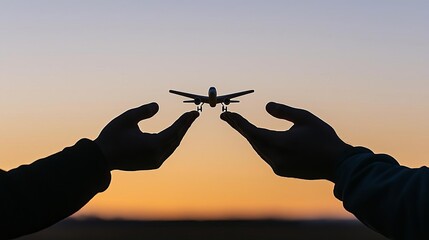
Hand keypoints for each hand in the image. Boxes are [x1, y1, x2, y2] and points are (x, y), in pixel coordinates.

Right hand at [95, 103, 198, 170]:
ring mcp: (155, 162)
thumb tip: (157, 106)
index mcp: (153, 145)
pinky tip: (175, 132)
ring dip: (179, 133)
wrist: (101, 158)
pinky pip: (167, 150)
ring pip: (172, 145)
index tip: (194, 112)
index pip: (174, 131)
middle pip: (176, 138)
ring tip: (186, 121)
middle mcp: (157, 156)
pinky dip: (172, 140)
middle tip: (194, 114)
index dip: (185, 121)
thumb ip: (143, 111)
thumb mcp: (127, 119)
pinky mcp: (152, 164)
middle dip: (185, 126)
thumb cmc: (112, 137)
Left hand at [220, 102, 351, 180]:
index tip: (226, 115)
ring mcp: (278, 166)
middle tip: (228, 117)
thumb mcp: (305, 118)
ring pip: (259, 148)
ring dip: (251, 137)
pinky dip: (262, 145)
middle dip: (241, 128)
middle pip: (253, 140)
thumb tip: (267, 106)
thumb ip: (284, 111)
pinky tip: (259, 138)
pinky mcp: (282, 171)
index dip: (238, 122)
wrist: (338, 164)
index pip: (252, 131)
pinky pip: (267, 155)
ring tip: (240, 125)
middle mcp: (275, 157)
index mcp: (279, 144)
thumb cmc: (323, 138)